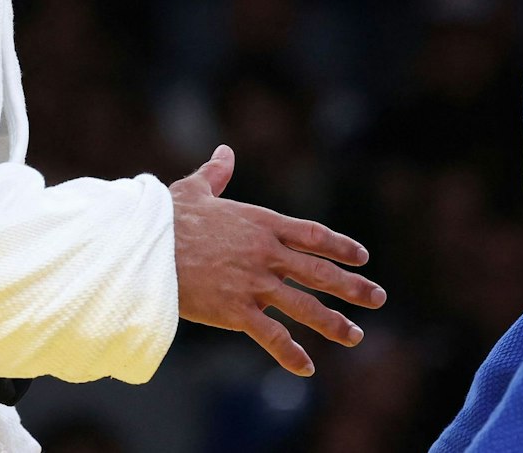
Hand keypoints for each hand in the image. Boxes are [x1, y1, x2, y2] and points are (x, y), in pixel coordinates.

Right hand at [169, 144, 385, 376]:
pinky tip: (307, 369)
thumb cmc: (165, 218)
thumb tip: (224, 153)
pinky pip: (271, 336)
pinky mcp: (236, 311)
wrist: (144, 247)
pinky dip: (290, 354)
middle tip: (378, 298)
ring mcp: (254, 284)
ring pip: (304, 306)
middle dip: (352, 286)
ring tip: (354, 335)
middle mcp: (266, 254)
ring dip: (333, 322)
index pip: (313, 234)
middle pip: (320, 271)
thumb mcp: (194, 190)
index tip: (362, 257)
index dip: (340, 246)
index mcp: (261, 223)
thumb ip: (216, 174)